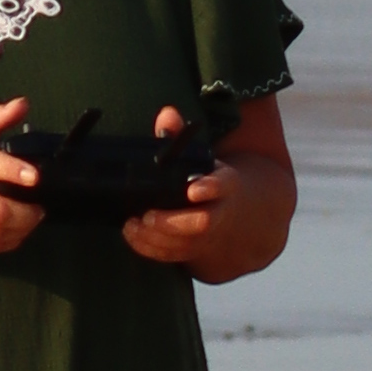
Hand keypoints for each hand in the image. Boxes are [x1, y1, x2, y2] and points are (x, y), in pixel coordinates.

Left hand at [122, 100, 295, 283]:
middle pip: (201, 223)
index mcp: (226, 185)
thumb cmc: (210, 178)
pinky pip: (173, 256)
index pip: (222, 186)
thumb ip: (181, 136)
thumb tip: (166, 114)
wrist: (239, 213)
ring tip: (133, 224)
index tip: (193, 190)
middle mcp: (220, 213)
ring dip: (156, 238)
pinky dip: (151, 249)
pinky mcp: (193, 251)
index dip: (209, 188)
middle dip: (173, 222)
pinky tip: (132, 235)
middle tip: (148, 216)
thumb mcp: (201, 156)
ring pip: (185, 244)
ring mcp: (207, 236)